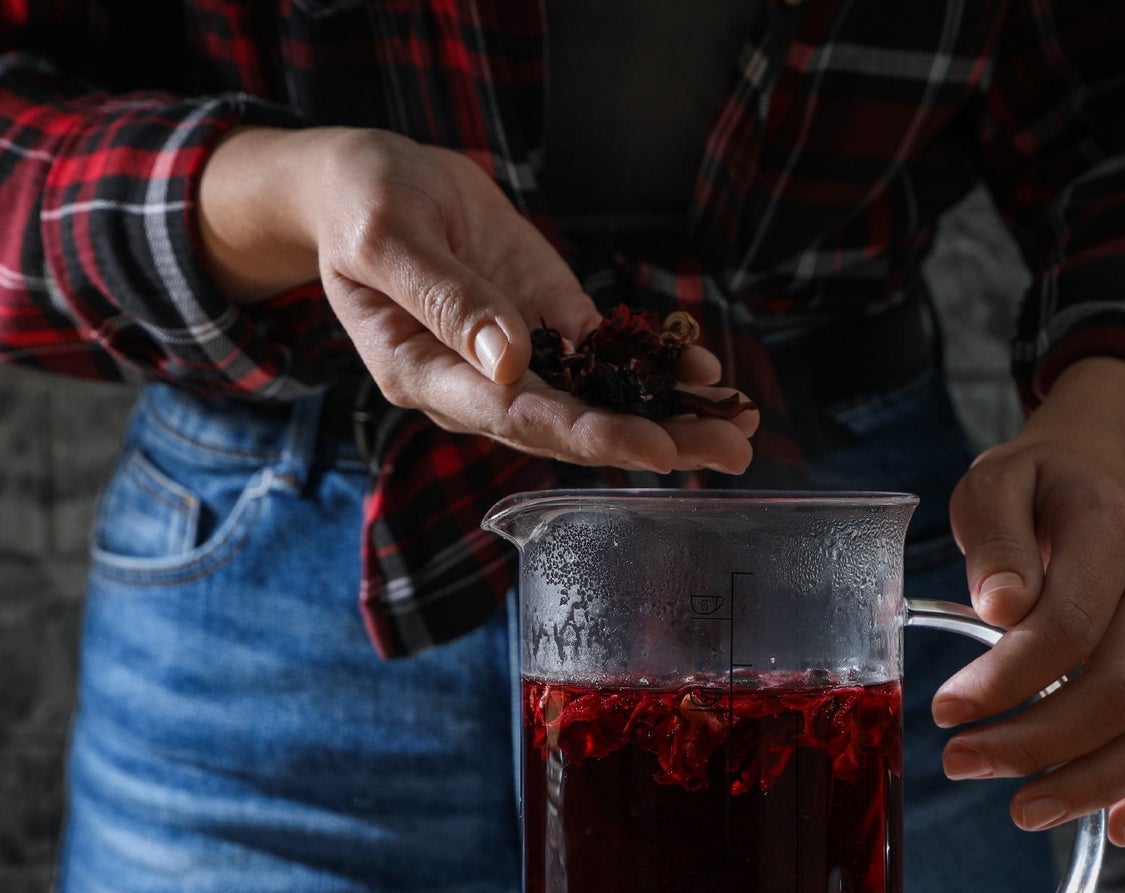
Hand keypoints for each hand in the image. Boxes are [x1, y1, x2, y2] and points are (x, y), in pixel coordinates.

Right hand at [197, 127, 756, 472]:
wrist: (369, 187)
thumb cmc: (362, 206)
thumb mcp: (387, 237)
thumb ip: (445, 301)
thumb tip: (511, 362)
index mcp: (430, 377)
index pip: (522, 418)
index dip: (593, 436)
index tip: (657, 450)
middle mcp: (483, 387)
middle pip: (576, 428)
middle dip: (657, 441)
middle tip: (732, 453)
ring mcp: (523, 361)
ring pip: (602, 402)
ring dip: (673, 417)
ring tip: (741, 425)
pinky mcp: (550, 326)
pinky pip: (608, 359)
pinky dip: (658, 368)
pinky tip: (707, 374)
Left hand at [933, 358, 1124, 846]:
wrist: (1108, 474)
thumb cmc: (1038, 489)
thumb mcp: (998, 482)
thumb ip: (995, 538)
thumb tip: (1002, 608)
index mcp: (1115, 532)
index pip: (1070, 625)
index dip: (1007, 679)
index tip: (945, 711)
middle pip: (1119, 686)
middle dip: (1037, 741)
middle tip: (962, 763)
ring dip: (1092, 781)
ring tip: (1023, 812)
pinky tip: (1114, 829)